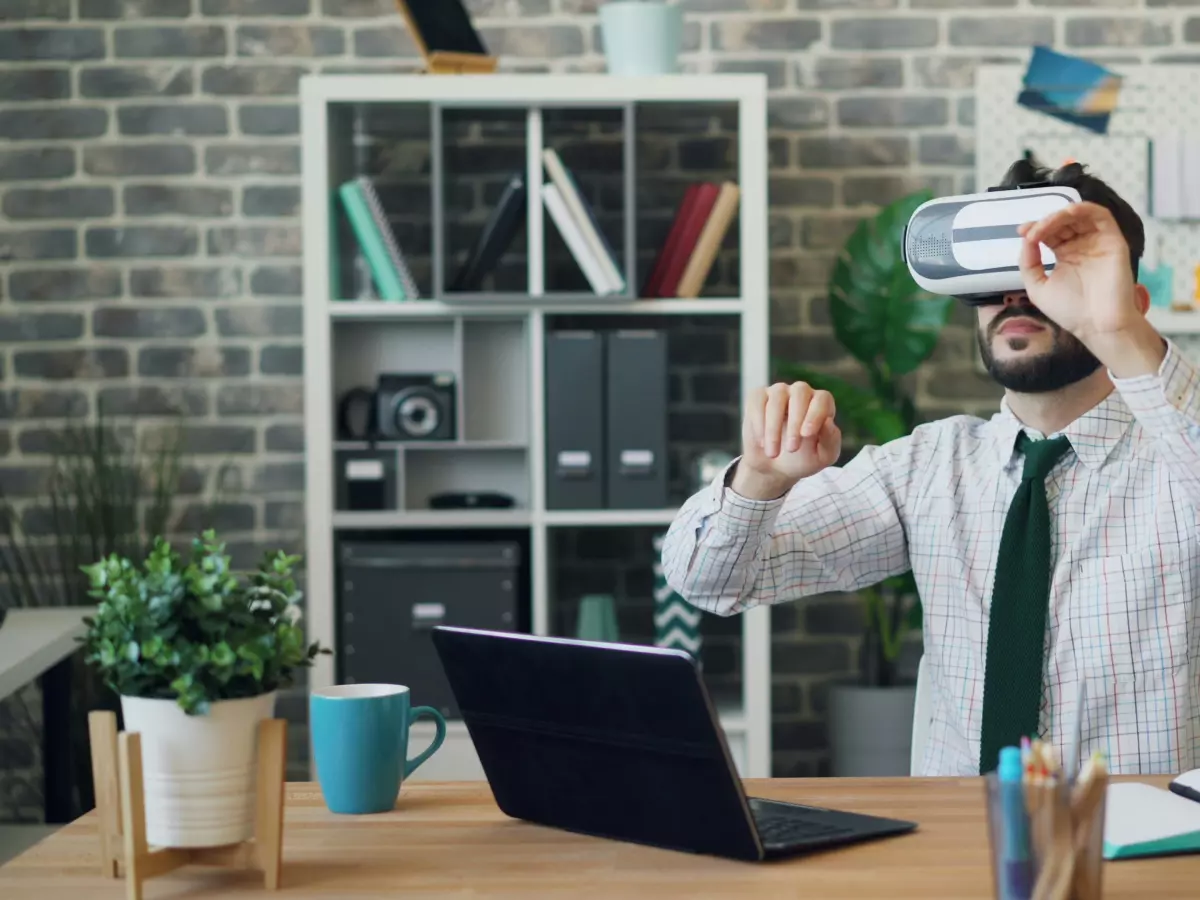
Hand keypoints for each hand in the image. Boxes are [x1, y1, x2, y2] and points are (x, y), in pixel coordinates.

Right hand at [733, 383, 840, 498]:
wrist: (774, 467)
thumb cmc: (802, 459)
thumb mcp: (822, 456)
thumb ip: (830, 440)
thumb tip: (828, 421)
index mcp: (821, 404)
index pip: (822, 399)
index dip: (815, 414)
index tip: (806, 434)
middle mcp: (801, 393)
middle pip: (800, 392)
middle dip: (795, 420)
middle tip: (792, 448)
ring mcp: (779, 392)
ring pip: (777, 397)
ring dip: (774, 427)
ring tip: (773, 453)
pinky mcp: (758, 397)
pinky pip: (758, 401)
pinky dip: (758, 422)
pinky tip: (761, 442)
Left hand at [1016, 201, 1140, 342]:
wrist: (1097, 325)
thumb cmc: (1069, 310)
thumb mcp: (1038, 286)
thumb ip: (1029, 263)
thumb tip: (1026, 239)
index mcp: (1066, 255)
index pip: (1051, 233)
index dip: (1036, 228)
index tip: (1021, 232)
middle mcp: (1082, 246)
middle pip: (1063, 222)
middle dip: (1045, 223)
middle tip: (1032, 232)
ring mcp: (1098, 242)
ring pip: (1080, 216)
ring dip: (1060, 215)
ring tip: (1046, 225)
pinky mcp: (1113, 241)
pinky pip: (1101, 216)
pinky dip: (1084, 209)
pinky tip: (1067, 214)